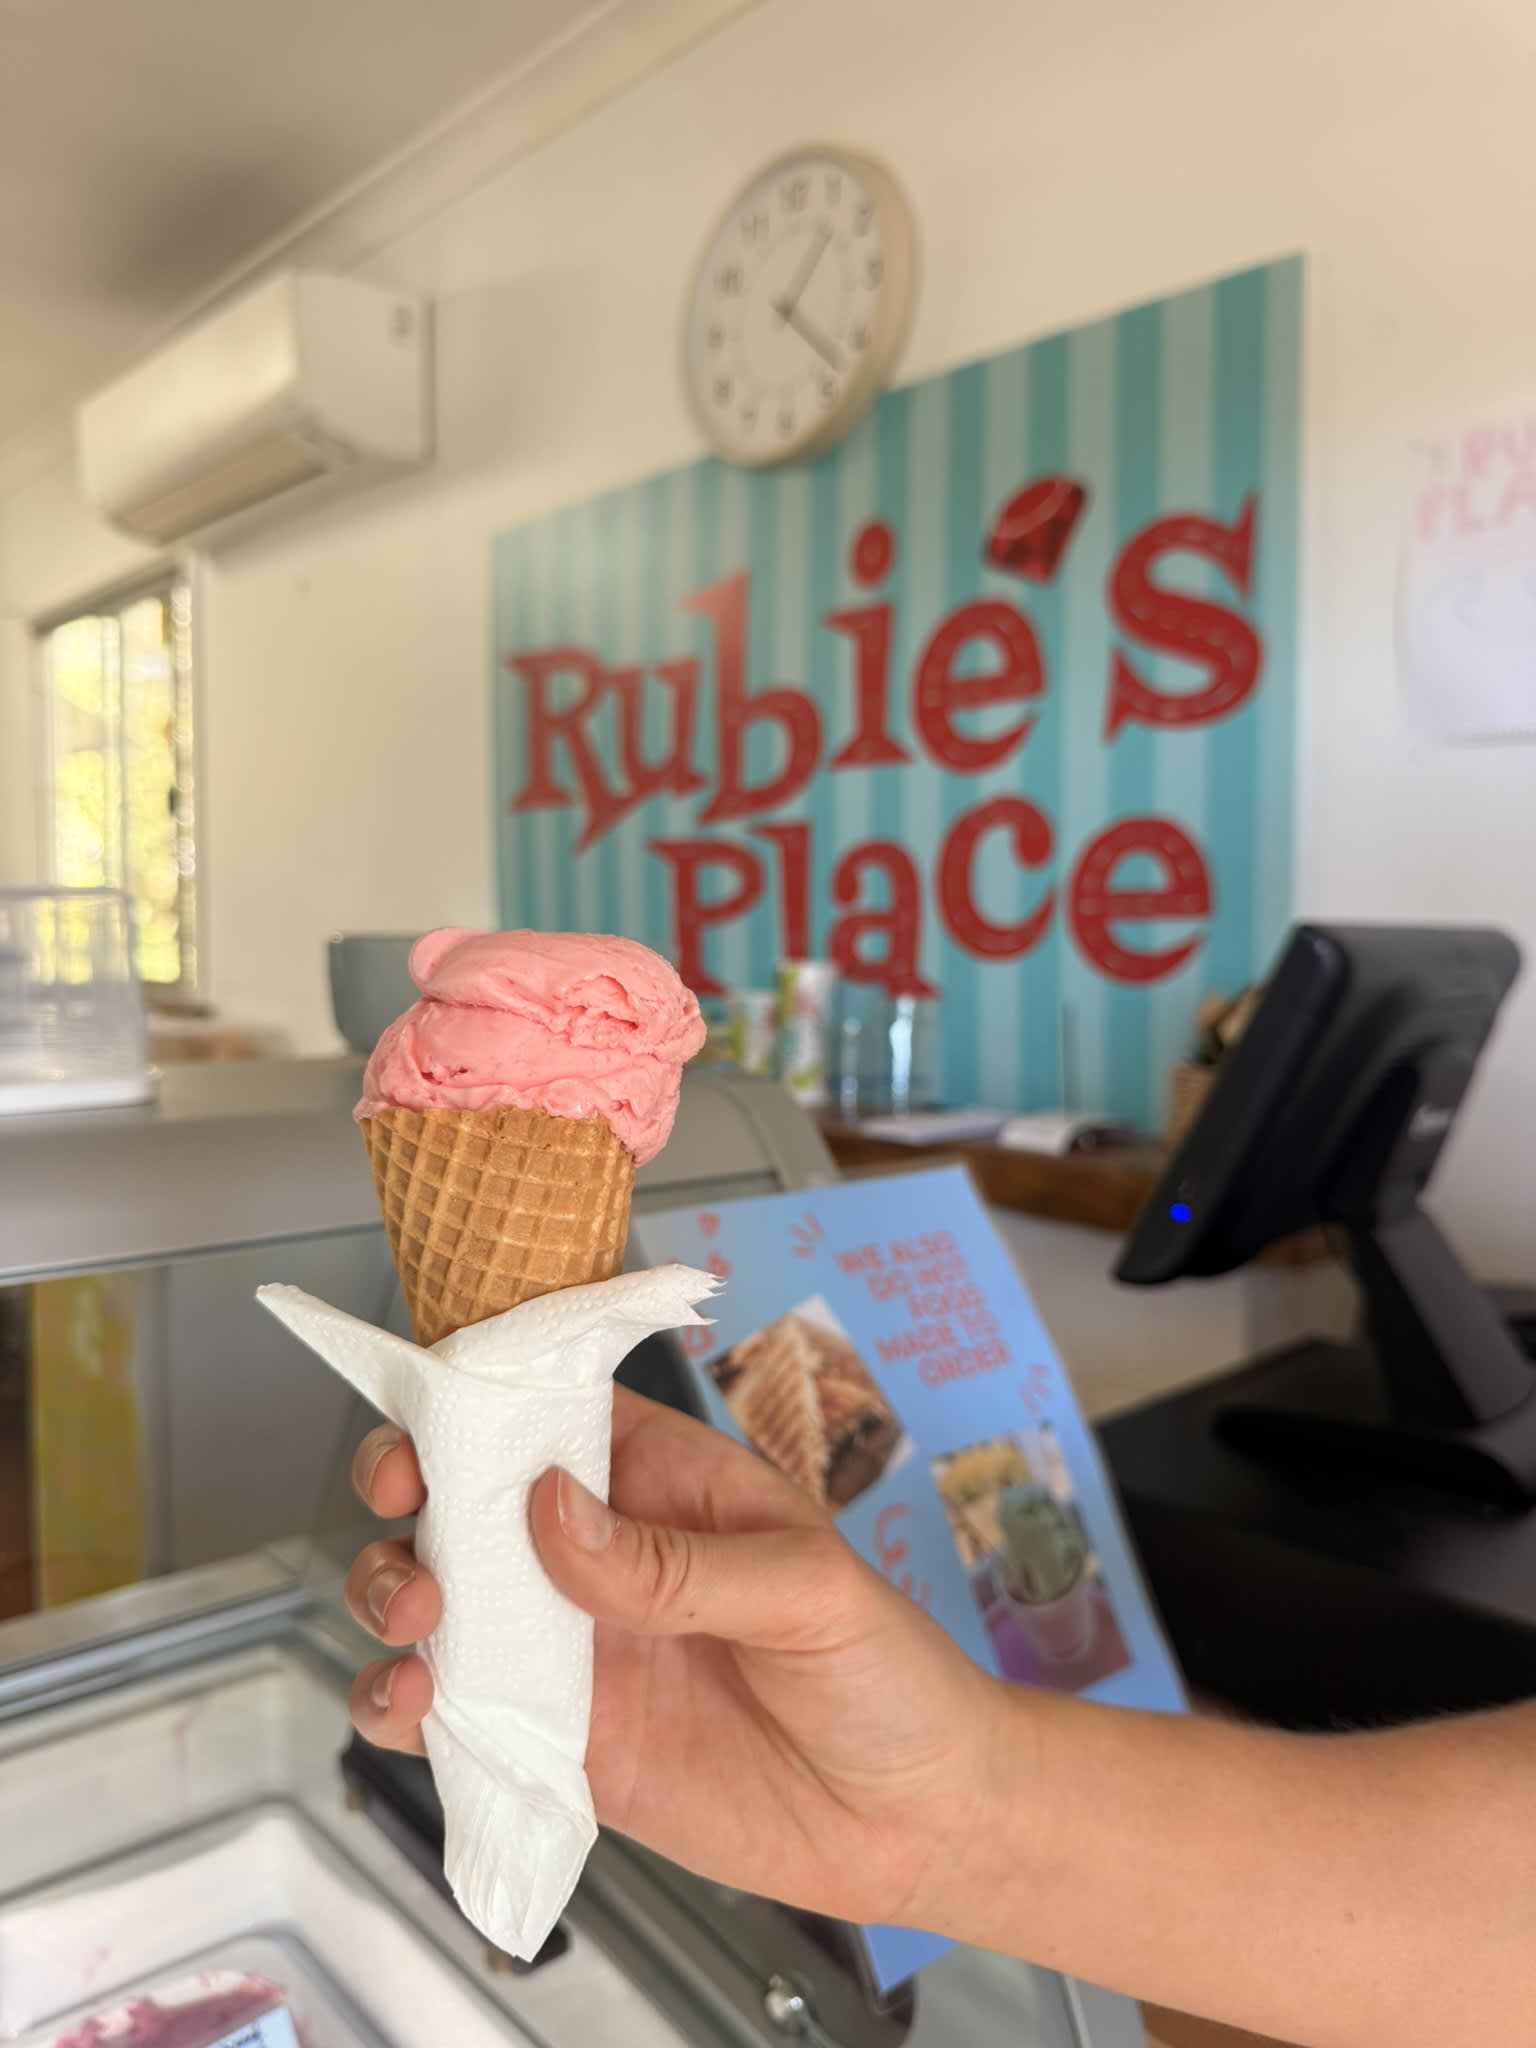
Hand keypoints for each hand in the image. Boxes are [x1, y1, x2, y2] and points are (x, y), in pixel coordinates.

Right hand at [344, 1386, 1015, 1929]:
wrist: (916, 1823)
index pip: (544, 1406)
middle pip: (463, 1494)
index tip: (427, 1423)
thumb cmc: (888, 1672)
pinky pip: (453, 1715)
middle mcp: (597, 1551)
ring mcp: (569, 1647)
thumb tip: (553, 1511)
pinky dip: (401, 1707)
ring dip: (389, 1593)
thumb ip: (676, 1560)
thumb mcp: (806, 1588)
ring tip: (416, 1623)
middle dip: (407, 1494)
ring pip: (438, 1597)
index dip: (470, 1399)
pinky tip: (411, 1708)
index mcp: (659, 1476)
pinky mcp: (557, 1742)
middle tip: (414, 1530)